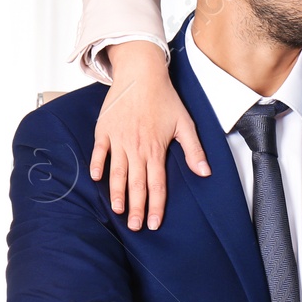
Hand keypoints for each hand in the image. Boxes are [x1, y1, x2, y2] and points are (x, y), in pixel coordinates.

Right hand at [91, 41, 208, 230]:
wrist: (141, 74)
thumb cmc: (164, 98)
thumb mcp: (184, 123)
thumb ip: (193, 150)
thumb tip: (205, 172)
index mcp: (155, 149)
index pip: (156, 185)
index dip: (156, 206)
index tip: (154, 224)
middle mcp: (136, 148)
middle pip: (136, 184)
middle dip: (136, 208)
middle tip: (135, 227)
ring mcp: (118, 139)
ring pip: (117, 173)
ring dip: (116, 193)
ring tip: (117, 211)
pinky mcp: (104, 129)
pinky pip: (99, 152)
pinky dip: (98, 165)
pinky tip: (96, 179)